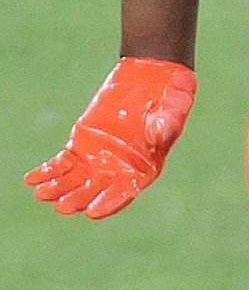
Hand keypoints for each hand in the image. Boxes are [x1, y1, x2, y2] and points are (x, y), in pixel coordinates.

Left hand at [26, 58, 196, 218]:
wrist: (153, 77)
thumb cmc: (171, 95)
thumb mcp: (175, 106)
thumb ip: (167, 122)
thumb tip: (158, 133)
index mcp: (145, 168)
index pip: (125, 192)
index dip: (109, 203)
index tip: (92, 212)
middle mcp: (120, 170)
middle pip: (96, 190)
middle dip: (79, 198)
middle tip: (63, 206)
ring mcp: (98, 159)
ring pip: (75, 180)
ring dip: (59, 188)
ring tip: (42, 193)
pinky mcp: (82, 145)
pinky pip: (62, 163)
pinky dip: (47, 172)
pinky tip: (32, 179)